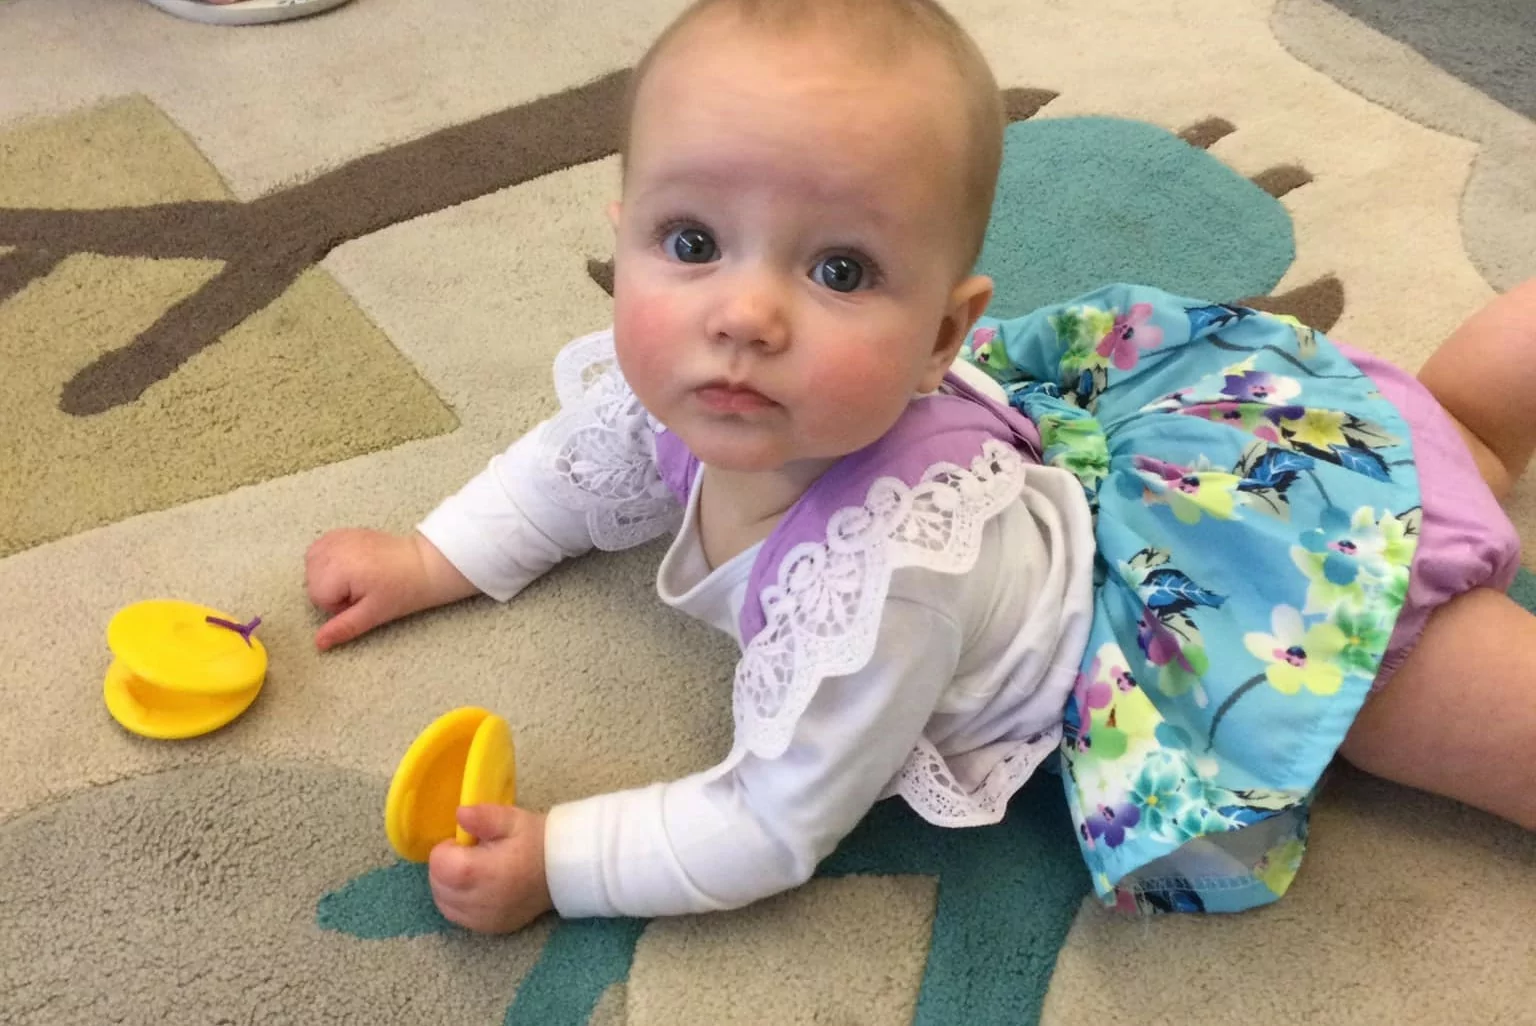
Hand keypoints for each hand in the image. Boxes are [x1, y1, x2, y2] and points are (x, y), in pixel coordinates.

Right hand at [305, 529, 475, 649]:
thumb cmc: (402, 589)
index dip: (338, 605)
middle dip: (332, 590)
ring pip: (312, 564)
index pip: (316, 597)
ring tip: (357, 578)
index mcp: (339, 568)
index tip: (361, 600)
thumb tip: (318, 643)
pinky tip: (350, 565)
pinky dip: (328, 559)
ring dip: (328, 575)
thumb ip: (343, 627)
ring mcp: (337, 537)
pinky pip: (321, 548)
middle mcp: (333, 548)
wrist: (423, 563)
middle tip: (362, 589)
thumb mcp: (372, 614)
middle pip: (311, 580)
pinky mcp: (343, 532)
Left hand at [429, 805, 553, 933]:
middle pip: (438, 885)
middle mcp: (479, 901)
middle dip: (445, 867)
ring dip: (448, 886)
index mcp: (483, 872)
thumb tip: (459, 814)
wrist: (565, 871)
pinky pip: (458, 917)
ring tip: (472, 871)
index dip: (446, 849)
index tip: (466, 842)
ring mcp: (484, 919)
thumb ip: (483, 816)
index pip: (439, 864)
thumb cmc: (537, 841)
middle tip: (470, 854)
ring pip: (444, 903)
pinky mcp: (490, 929)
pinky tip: (475, 888)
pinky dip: (458, 902)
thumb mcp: (513, 819)